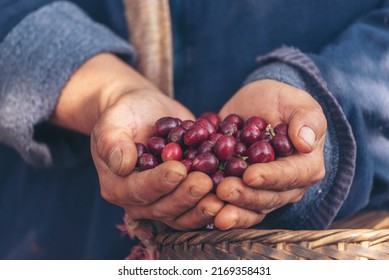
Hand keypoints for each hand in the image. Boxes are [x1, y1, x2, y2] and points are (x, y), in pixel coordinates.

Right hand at [52, 53, 223, 229]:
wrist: (145, 112)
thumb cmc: (126, 114)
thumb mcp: (113, 121)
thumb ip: (112, 142)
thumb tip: (121, 164)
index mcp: (118, 186)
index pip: (138, 190)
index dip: (158, 182)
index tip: (178, 169)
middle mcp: (140, 201)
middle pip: (163, 207)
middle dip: (185, 196)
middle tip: (205, 182)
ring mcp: (163, 201)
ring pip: (182, 214)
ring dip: (202, 207)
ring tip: (221, 195)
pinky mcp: (183, 196)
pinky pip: (197, 206)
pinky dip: (213, 203)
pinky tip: (230, 193)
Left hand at [214, 79, 326, 228]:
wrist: (255, 106)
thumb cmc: (280, 102)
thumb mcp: (295, 102)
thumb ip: (305, 119)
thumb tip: (305, 142)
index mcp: (306, 166)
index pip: (291, 175)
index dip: (270, 177)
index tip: (250, 175)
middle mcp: (288, 186)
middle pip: (269, 198)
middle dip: (246, 196)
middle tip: (223, 190)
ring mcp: (264, 192)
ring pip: (251, 208)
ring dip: (232, 210)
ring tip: (213, 208)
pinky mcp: (244, 193)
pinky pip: (233, 206)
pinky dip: (219, 209)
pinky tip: (203, 209)